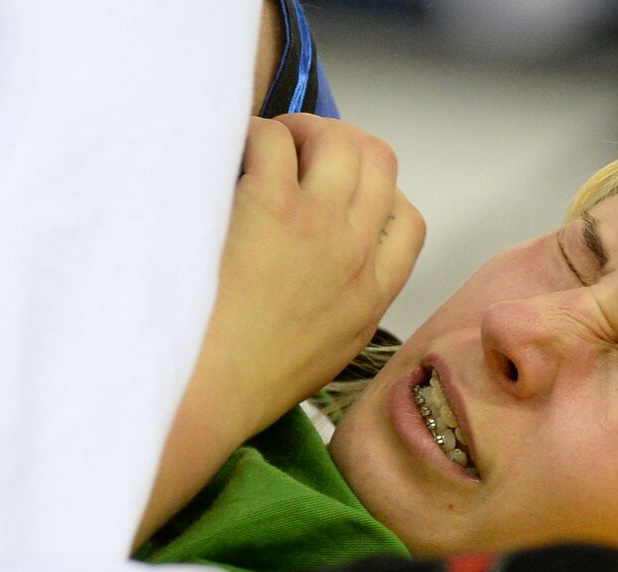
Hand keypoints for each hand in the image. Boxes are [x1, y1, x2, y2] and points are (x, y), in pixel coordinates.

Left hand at [202, 113, 424, 439]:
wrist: (207, 393)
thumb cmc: (250, 383)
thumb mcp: (328, 354)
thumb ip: (347, 307)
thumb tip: (336, 271)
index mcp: (373, 294)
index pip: (410, 221)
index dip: (379, 195)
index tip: (341, 197)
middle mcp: (355, 252)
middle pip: (380, 162)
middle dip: (341, 144)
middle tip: (298, 154)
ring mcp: (318, 225)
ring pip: (339, 139)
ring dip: (301, 131)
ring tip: (265, 147)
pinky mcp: (269, 204)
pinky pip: (273, 139)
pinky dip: (252, 135)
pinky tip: (227, 158)